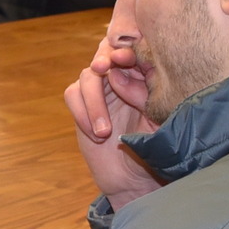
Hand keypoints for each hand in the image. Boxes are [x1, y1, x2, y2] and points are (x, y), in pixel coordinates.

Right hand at [63, 26, 161, 212]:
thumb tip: (117, 74)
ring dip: (94, 101)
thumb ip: (141, 94)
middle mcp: (121, 78)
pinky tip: (97, 135)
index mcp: (144, 76)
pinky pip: (73, 95)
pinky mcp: (82, 105)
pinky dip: (82, 113)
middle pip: (107, 55)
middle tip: (103, 68)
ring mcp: (100, 91)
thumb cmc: (153, 147)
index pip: (134, 52)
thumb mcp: (155, 119)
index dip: (127, 50)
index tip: (124, 58)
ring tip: (105, 131)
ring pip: (88, 77)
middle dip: (105, 59)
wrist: (135, 178)